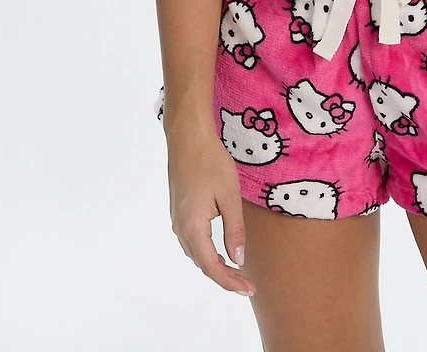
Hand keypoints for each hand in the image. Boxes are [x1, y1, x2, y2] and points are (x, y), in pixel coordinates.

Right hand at [165, 119, 255, 296]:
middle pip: (202, 263)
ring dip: (215, 265)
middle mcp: (181, 228)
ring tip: (236, 270)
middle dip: (225, 277)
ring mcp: (177, 219)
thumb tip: (238, 259)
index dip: (230, 281)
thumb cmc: (211, 162)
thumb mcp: (229, 196)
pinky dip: (206, 251)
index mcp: (193, 227)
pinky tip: (219, 248)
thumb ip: (234, 229)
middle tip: (247, 283)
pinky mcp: (178, 210)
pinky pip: (192, 240)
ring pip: (196, 253)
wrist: (187, 137)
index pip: (212, 267)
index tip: (249, 288)